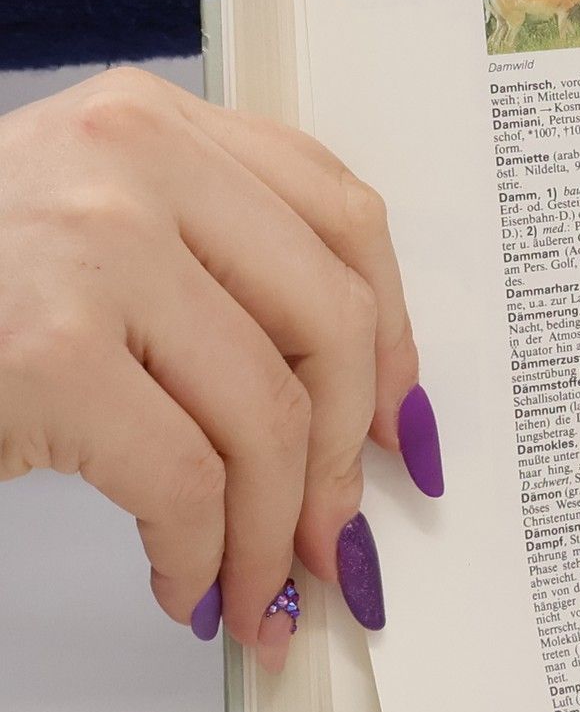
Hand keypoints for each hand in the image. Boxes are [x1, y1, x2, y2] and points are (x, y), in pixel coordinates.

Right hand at [0, 68, 438, 666]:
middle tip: (334, 538)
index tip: (400, 426)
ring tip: (261, 589)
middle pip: (331, 323)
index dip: (394, 338)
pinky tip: (186, 585)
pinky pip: (188, 482)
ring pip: (271, 416)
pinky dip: (203, 558)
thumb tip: (359, 413)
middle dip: (346, 458)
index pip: (344, 218)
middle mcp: (133, 159)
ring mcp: (91, 248)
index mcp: (155, 123)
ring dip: (276, 534)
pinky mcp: (46, 350)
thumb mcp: (85, 237)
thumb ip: (213, 277)